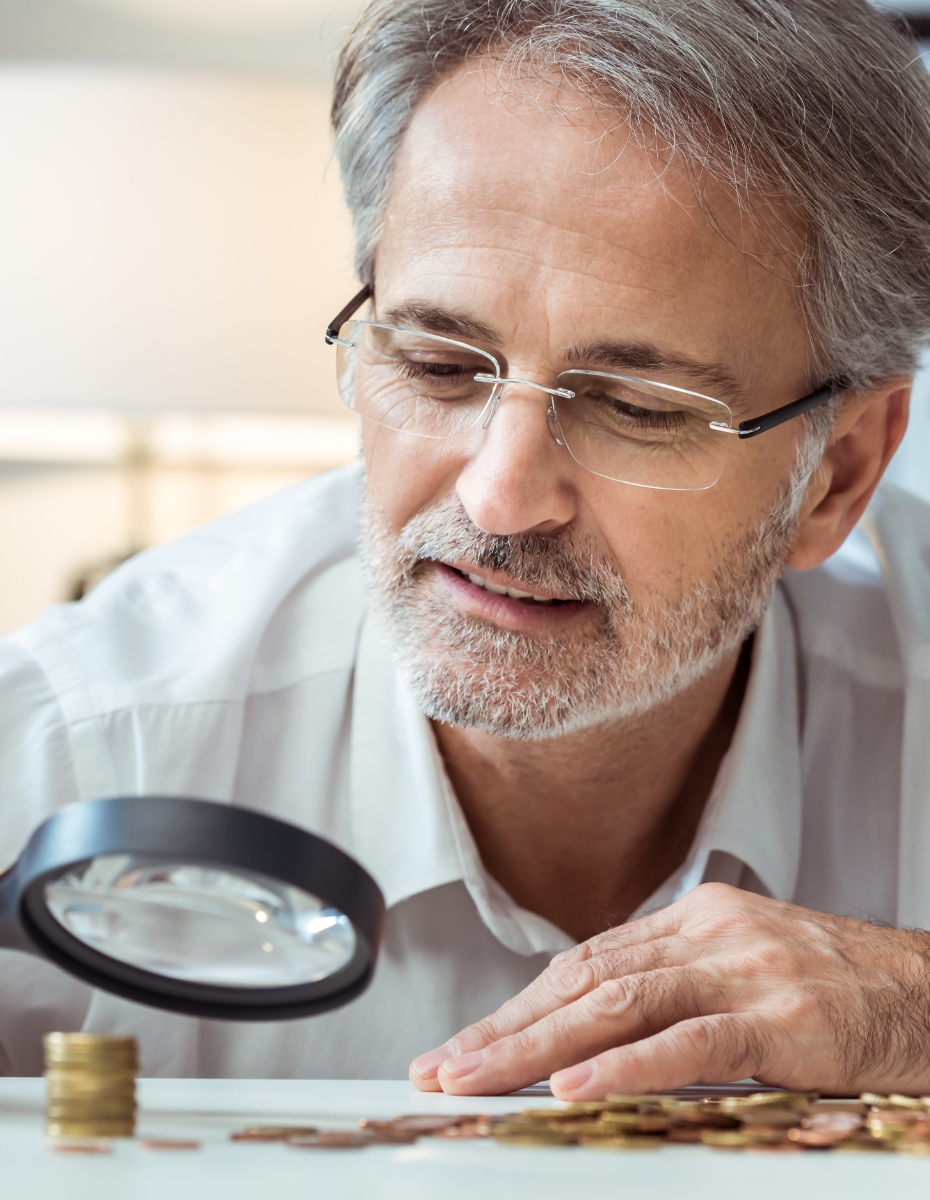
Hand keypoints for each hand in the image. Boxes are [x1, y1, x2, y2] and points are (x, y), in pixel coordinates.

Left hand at [409, 883, 929, 1098]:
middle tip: (444, 1066)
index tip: (466, 1043)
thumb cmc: (843, 990)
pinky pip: (691, 1041)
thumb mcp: (746, 972)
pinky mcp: (782, 1015)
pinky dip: (626, 1065)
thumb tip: (596, 1031)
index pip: (584, 963)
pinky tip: (576, 1086)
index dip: (517, 1006)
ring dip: (538, 1046)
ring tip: (479, 1080)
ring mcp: (745, 969)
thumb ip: (676, 991)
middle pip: (585, 979)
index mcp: (695, 920)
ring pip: (620, 1003)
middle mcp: (710, 933)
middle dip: (506, 1028)